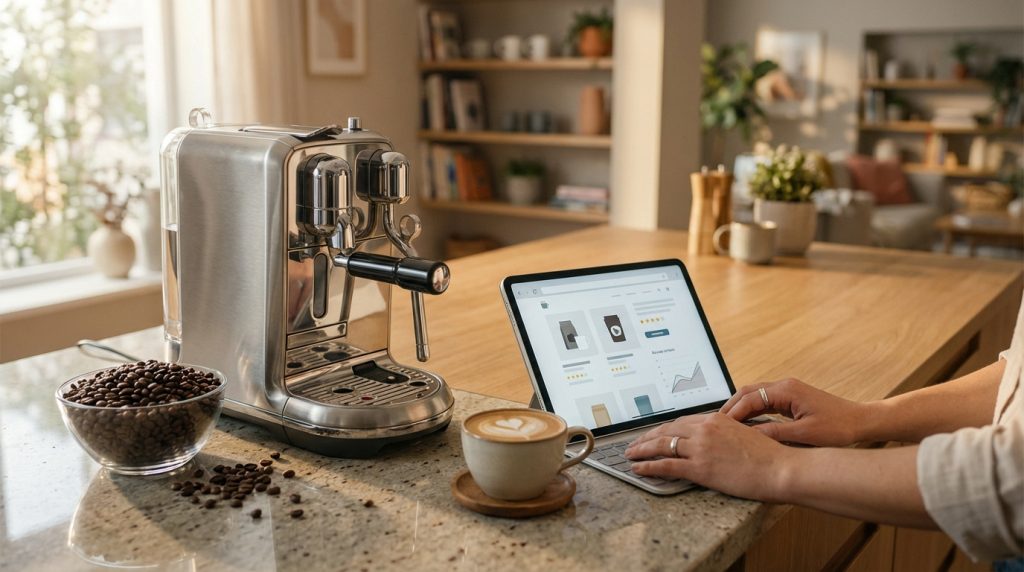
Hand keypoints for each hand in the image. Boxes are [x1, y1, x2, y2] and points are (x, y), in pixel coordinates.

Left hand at [624, 413, 793, 501]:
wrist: (781, 468)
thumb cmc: (770, 456)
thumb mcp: (744, 435)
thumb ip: (725, 434)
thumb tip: (715, 440)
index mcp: (715, 419)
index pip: (680, 422)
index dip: (663, 429)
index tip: (653, 433)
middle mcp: (704, 430)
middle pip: (666, 430)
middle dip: (646, 437)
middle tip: (633, 443)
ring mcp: (700, 448)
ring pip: (661, 445)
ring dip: (641, 450)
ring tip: (629, 455)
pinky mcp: (699, 467)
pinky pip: (665, 465)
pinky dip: (648, 466)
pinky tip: (638, 468)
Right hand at [721, 378, 868, 446]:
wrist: (861, 421)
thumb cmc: (838, 428)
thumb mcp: (805, 435)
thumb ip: (774, 433)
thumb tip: (749, 436)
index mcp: (786, 390)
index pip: (749, 398)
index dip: (733, 413)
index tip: (720, 427)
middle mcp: (784, 386)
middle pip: (747, 392)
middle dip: (730, 407)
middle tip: (716, 425)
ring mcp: (787, 390)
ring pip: (754, 395)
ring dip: (740, 408)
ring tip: (726, 426)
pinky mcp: (791, 398)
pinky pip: (764, 401)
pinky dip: (751, 410)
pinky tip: (746, 424)